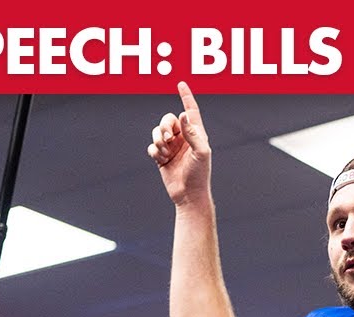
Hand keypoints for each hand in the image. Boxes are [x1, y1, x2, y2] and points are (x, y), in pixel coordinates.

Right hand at [147, 82, 211, 207]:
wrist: (188, 195)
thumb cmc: (200, 175)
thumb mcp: (201, 152)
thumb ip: (193, 133)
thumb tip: (183, 115)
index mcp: (196, 133)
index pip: (190, 110)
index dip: (186, 97)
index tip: (181, 84)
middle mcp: (183, 138)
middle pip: (168, 119)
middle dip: (164, 126)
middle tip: (168, 139)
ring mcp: (172, 147)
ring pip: (157, 132)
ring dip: (158, 140)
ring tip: (164, 152)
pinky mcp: (161, 157)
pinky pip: (152, 146)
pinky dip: (154, 151)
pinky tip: (161, 159)